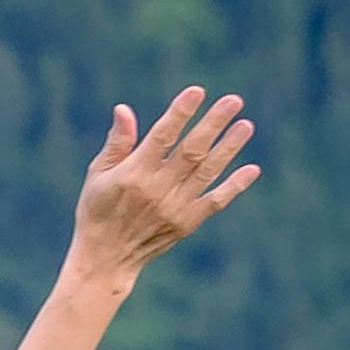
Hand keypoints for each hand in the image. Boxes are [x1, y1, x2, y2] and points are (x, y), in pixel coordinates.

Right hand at [67, 85, 259, 279]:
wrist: (106, 257)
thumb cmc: (98, 209)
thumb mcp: (97, 175)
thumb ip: (116, 143)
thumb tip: (124, 109)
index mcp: (133, 174)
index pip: (161, 136)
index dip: (180, 113)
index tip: (197, 91)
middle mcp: (157, 189)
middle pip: (192, 150)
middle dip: (213, 124)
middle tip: (234, 100)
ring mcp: (175, 207)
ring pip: (208, 172)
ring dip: (229, 147)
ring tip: (246, 125)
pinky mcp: (187, 222)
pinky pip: (215, 201)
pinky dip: (234, 186)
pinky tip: (251, 169)